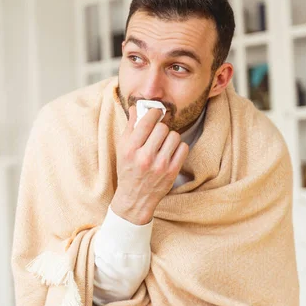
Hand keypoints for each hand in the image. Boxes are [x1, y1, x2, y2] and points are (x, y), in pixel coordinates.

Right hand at [111, 105, 189, 224]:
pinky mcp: (172, 172)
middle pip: (163, 128)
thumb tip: (137, 107)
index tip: (156, 113)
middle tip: (158, 133)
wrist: (135, 198)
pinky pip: (183, 148)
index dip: (154, 113)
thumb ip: (130, 127)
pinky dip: (178, 148)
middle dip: (161, 128)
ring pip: (174, 136)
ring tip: (163, 144)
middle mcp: (144, 157)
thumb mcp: (122, 149)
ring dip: (170, 138)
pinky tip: (170, 152)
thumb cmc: (128, 170)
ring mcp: (160, 166)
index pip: (147, 122)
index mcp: (130, 149)